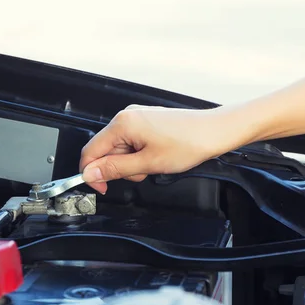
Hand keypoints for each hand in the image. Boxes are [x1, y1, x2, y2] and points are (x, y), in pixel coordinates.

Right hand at [79, 104, 244, 193]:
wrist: (214, 131)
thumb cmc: (188, 143)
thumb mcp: (148, 163)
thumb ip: (115, 169)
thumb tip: (91, 173)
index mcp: (123, 124)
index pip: (91, 151)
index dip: (92, 173)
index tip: (101, 187)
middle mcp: (126, 116)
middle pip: (105, 150)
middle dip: (118, 168)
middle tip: (141, 173)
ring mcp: (136, 117)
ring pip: (119, 148)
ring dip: (131, 162)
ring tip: (152, 163)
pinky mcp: (146, 121)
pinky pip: (131, 142)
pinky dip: (139, 154)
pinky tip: (155, 155)